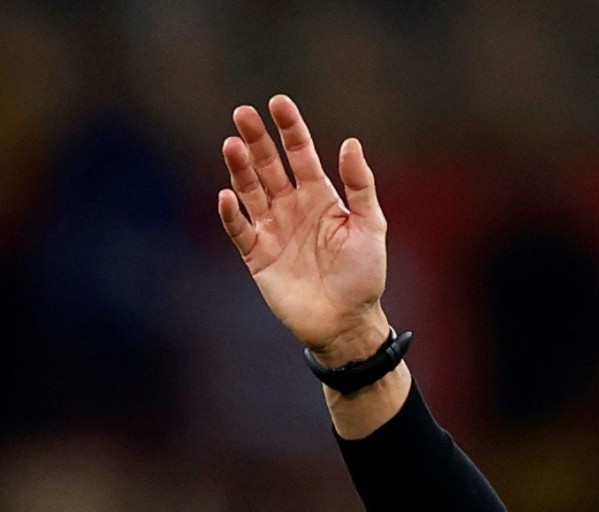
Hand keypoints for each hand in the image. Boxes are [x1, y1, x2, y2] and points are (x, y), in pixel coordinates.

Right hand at [217, 96, 391, 364]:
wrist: (347, 322)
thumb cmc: (364, 275)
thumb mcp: (371, 226)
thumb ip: (360, 185)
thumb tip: (350, 143)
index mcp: (318, 195)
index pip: (299, 153)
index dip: (289, 128)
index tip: (278, 103)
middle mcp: (291, 207)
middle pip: (268, 165)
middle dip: (256, 140)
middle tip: (242, 114)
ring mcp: (272, 230)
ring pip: (250, 191)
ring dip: (240, 169)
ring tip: (232, 145)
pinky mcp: (258, 257)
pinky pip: (240, 231)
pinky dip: (232, 215)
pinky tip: (227, 195)